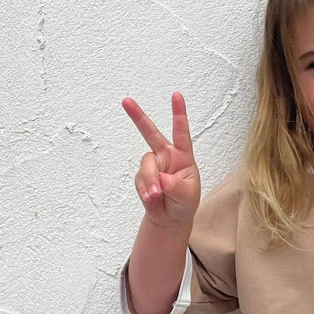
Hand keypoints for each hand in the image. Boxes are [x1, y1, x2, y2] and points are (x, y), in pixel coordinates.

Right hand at [122, 92, 200, 229]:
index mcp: (182, 155)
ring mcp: (152, 165)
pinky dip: (145, 191)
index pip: (181, 132)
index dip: (178, 114)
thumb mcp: (188, 195)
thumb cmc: (184, 201)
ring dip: (150, 181)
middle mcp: (165, 156)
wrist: (170, 217)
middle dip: (138, 117)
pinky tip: (152, 198)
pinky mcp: (141, 176)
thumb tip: (160, 179)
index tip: (176, 96)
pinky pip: (140, 180)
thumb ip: (176, 186)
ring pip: (146, 166)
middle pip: (150, 133)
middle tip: (126, 101)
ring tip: (156, 195)